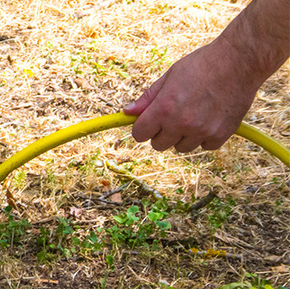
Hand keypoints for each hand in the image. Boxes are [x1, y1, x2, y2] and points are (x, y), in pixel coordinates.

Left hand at [124, 42, 258, 151]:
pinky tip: (210, 117)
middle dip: (162, 132)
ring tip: (195, 113)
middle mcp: (180, 123)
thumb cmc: (202, 64)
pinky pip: (204, 146)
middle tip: (176, 114)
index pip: (139, 135)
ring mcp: (201, 131)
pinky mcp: (220, 135)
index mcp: (164, 109)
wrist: (240, 61)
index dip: (143, 128)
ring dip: (184, 136)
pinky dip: (205, 136)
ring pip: (181, 147)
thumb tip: (128, 112)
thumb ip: (148, 98)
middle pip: (158, 144)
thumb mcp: (170, 76)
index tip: (149, 122)